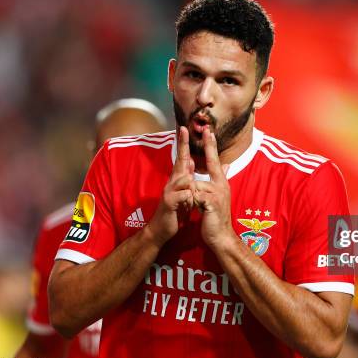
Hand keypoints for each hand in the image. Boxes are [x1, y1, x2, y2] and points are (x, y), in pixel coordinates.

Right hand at [145, 126, 194, 244]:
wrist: (163, 229)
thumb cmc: (176, 210)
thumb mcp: (186, 193)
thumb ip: (192, 178)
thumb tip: (195, 163)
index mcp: (179, 179)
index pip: (183, 158)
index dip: (183, 143)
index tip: (185, 128)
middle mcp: (172, 181)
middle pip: (179, 160)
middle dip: (182, 145)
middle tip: (185, 129)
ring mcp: (169, 191)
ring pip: (184, 178)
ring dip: (191, 184)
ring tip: (190, 197)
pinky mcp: (169, 202)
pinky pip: (182, 195)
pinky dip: (187, 198)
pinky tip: (187, 204)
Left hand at [193, 127, 233, 248]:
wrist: (221, 236)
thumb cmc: (216, 216)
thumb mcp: (218, 196)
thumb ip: (221, 179)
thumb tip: (226, 164)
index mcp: (220, 182)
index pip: (215, 160)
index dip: (212, 145)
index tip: (208, 131)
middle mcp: (221, 185)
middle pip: (213, 163)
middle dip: (210, 146)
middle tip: (206, 130)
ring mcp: (217, 193)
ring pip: (198, 183)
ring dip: (192, 194)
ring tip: (199, 207)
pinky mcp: (212, 203)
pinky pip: (196, 195)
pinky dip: (192, 201)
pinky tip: (197, 209)